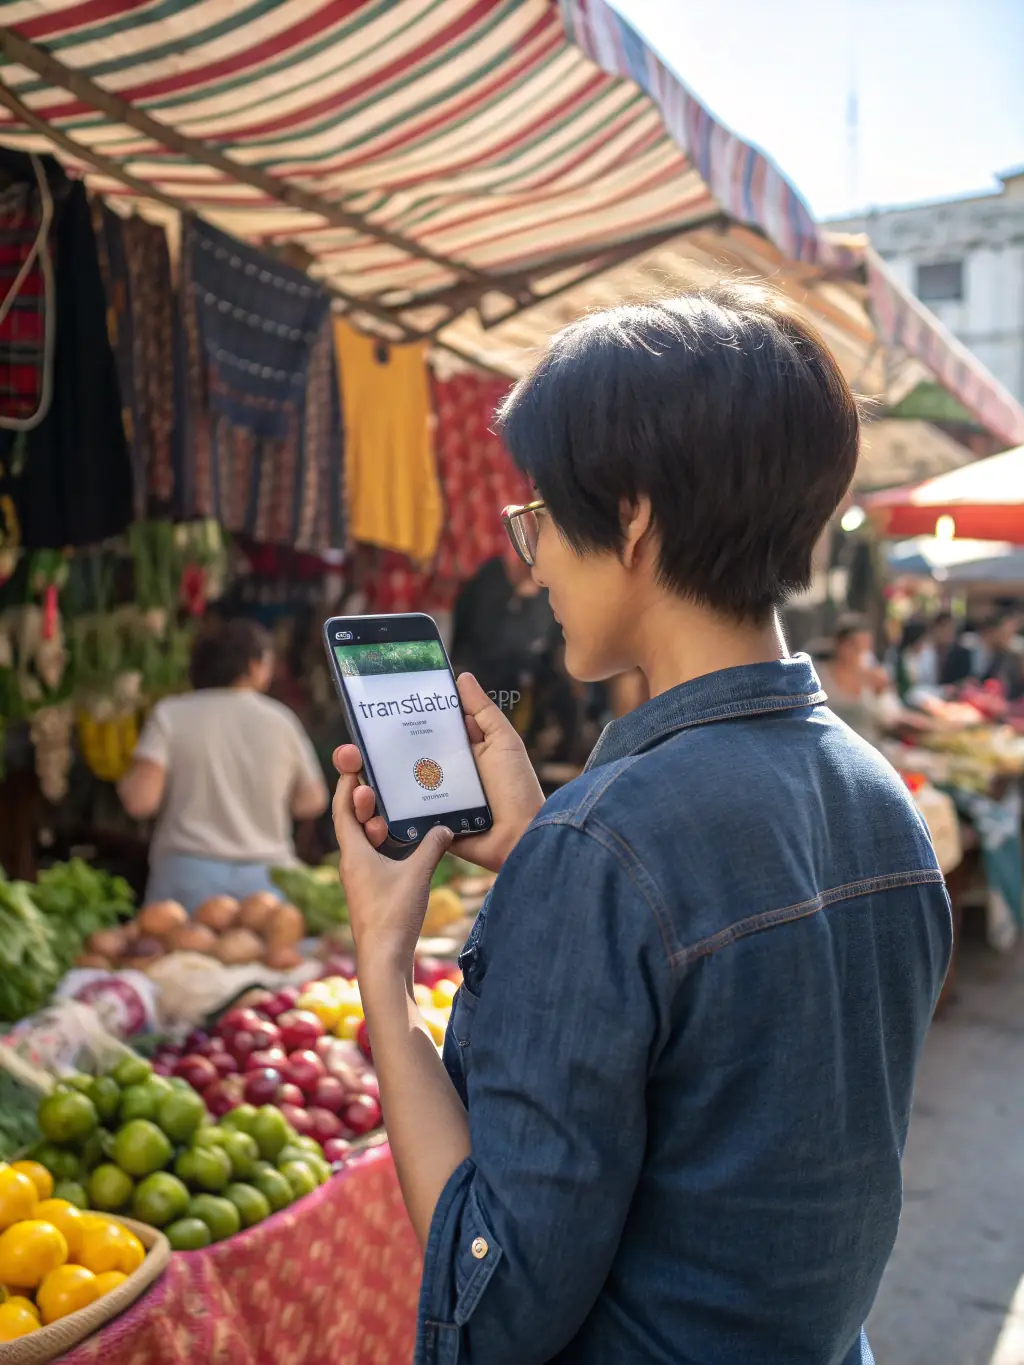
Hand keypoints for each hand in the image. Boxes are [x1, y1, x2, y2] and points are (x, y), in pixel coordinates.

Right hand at [333, 672, 543, 873]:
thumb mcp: (503, 741)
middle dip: (375, 753)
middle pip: (402, 759)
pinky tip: (364, 799)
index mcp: (458, 751)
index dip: (401, 723)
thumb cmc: (517, 788)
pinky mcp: (428, 824)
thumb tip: (461, 676)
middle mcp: (442, 773)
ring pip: (396, 787)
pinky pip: (401, 816)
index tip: (375, 712)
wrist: (520, 837)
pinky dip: (384, 811)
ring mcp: (433, 800)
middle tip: (351, 748)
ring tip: (352, 770)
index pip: (423, 732)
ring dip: (372, 781)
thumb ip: (483, 711)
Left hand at [333, 769, 452, 970]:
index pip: (343, 810)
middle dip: (366, 802)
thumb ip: (432, 846)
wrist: (384, 961)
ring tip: (395, 810)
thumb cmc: (393, 916)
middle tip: (378, 783)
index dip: (347, 786)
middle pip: (353, 823)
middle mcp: (353, 864)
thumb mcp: (417, 874)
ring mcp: (362, 879)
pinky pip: (377, 858)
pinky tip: (408, 844)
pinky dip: (388, 845)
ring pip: (366, 842)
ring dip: (378, 824)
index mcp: (354, 853)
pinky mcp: (373, 892)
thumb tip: (446, 827)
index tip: (354, 766)